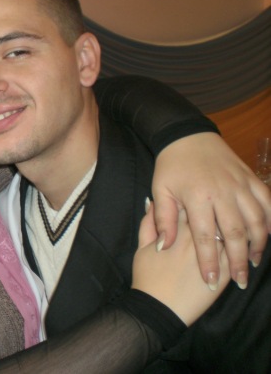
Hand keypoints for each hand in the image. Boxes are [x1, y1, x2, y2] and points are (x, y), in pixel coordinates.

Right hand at [132, 201, 229, 325]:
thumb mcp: (141, 246)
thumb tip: (152, 202)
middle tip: (214, 212)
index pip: (190, 206)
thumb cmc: (147, 276)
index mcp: (178, 229)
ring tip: (230, 226)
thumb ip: (149, 222)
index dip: (192, 202)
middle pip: (214, 216)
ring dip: (232, 228)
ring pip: (231, 234)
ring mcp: (214, 255)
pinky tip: (239, 246)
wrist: (158, 307)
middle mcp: (199, 239)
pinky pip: (239, 255)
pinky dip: (241, 248)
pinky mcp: (225, 273)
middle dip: (215, 211)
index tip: (193, 202)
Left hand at [152, 132, 270, 289]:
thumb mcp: (160, 191)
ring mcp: (240, 185)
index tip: (209, 283)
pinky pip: (267, 202)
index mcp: (198, 198)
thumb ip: (162, 220)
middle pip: (236, 234)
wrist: (188, 136)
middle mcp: (222, 193)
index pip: (206, 238)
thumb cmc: (171, 166)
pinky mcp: (251, 179)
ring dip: (258, 244)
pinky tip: (268, 235)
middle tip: (239, 281)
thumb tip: (164, 247)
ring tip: (253, 263)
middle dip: (238, 261)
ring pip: (257, 220)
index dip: (209, 262)